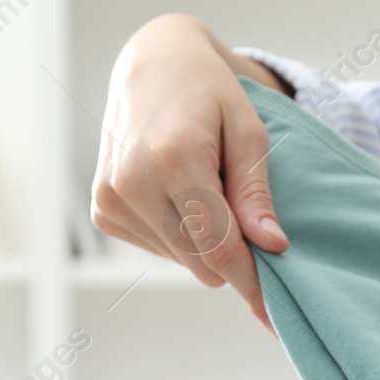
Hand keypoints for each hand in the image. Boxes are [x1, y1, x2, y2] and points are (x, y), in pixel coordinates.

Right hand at [90, 14, 291, 329]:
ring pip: (182, 260)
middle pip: (200, 260)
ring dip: (205, 242)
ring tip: (207, 188)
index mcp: (174, 157)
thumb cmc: (209, 93)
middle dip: (234, 257)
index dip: (251, 282)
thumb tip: (272, 247)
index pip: (218, 246)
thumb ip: (256, 193)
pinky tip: (180, 195)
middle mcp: (133, 181)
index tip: (275, 314)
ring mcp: (112, 198)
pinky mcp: (103, 210)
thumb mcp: (248, 132)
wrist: (153, 64)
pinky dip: (181, 235)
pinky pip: (159, 248)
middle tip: (252, 223)